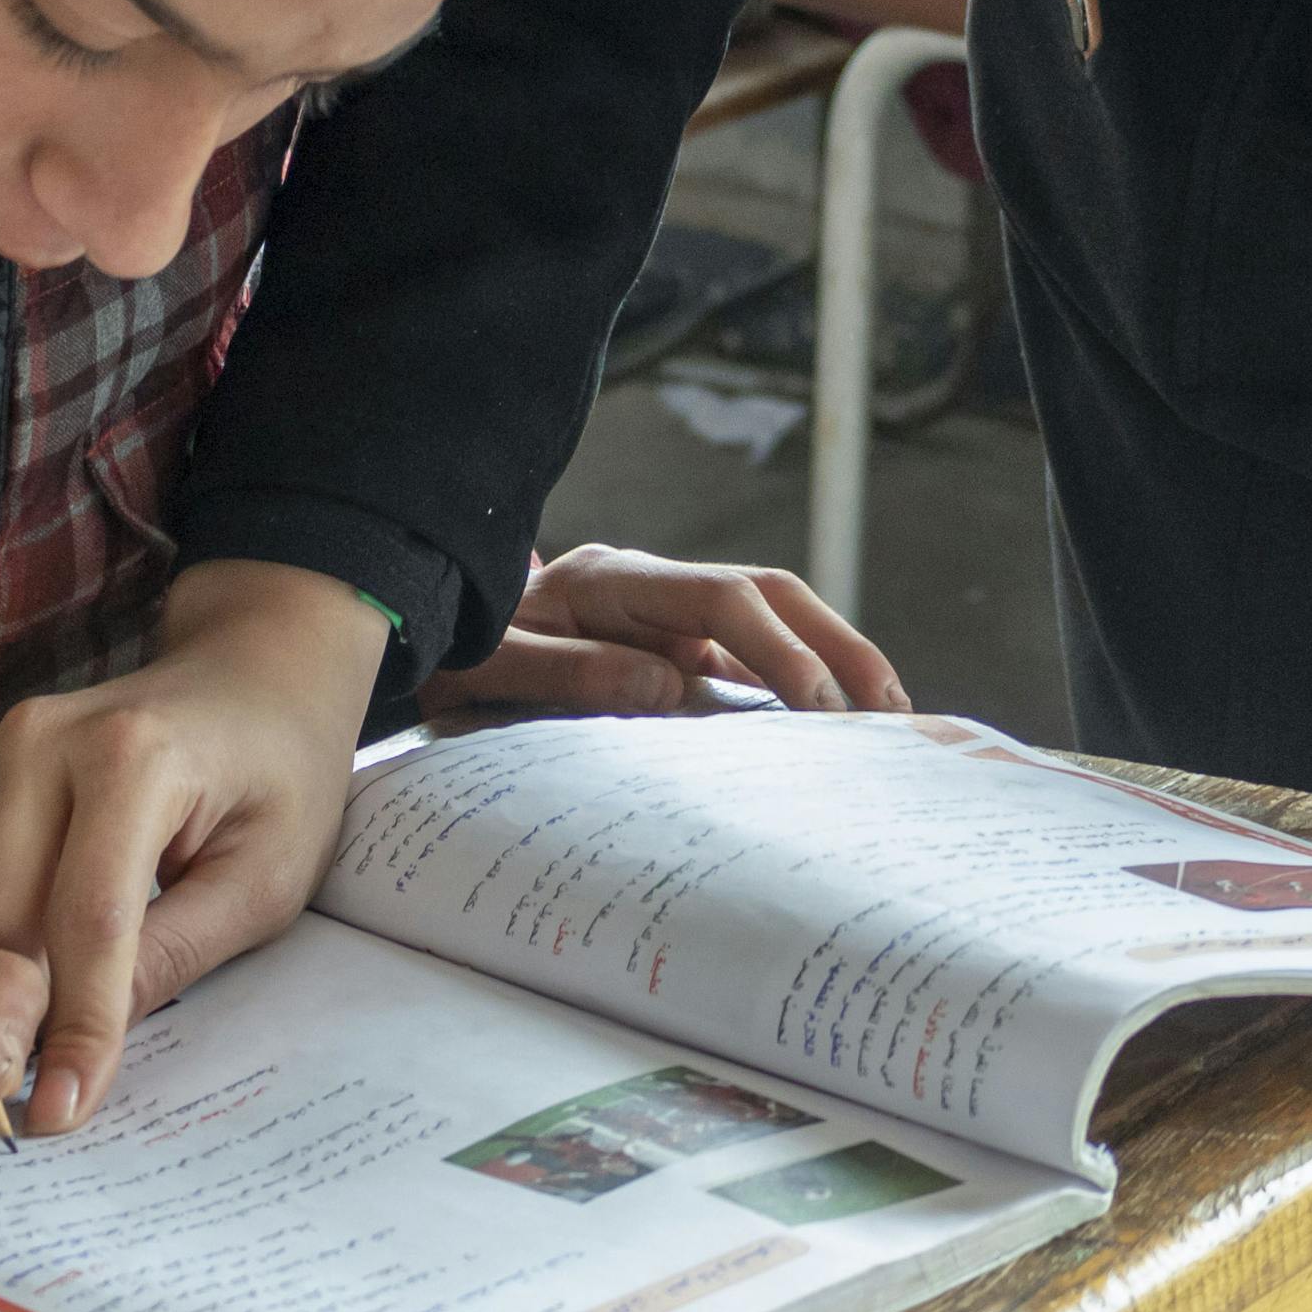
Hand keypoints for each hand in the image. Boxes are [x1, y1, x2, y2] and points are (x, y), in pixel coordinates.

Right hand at [0, 559, 384, 1134]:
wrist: (253, 673)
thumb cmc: (279, 777)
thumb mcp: (264, 880)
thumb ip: (175, 957)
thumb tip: (83, 1057)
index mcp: (132, 758)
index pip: (86, 920)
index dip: (73, 1029)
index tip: (58, 1115)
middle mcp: (40, 742)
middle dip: (4, 1020)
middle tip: (18, 1108)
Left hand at [418, 543, 907, 718]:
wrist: (418, 633)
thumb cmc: (450, 654)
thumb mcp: (487, 667)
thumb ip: (567, 672)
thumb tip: (666, 686)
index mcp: (610, 578)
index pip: (723, 599)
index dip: (778, 650)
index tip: (817, 710)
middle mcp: (651, 586)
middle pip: (771, 595)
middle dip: (838, 648)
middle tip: (892, 711)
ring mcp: (665, 615)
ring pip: (774, 622)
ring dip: (834, 663)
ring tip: (892, 721)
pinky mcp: (671, 649)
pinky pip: (750, 660)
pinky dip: (799, 688)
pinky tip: (837, 733)